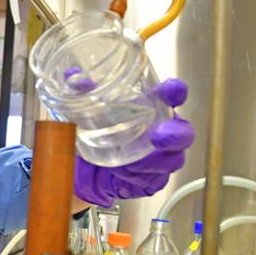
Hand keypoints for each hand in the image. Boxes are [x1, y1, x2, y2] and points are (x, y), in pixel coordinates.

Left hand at [74, 78, 193, 207]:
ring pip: (173, 157)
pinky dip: (146, 174)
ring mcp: (161, 157)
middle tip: (160, 135)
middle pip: (182, 131)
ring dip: (159, 157)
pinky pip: (157, 177)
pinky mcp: (153, 178)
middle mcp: (162, 131)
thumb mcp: (88, 112)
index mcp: (152, 109)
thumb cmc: (99, 134)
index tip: (171, 90)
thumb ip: (83, 92)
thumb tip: (73, 77)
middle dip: (177, 133)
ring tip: (141, 160)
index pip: (172, 96)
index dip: (175, 92)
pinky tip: (133, 171)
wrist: (89, 170)